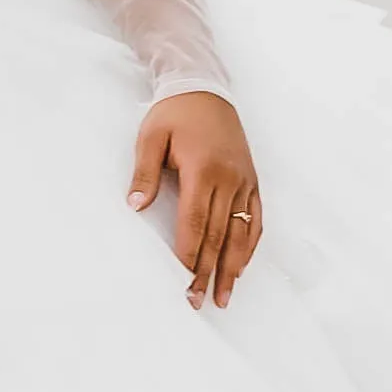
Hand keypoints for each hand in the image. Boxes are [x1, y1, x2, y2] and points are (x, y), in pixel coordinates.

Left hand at [126, 90, 262, 308]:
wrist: (205, 88)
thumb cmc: (174, 113)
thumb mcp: (150, 137)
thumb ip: (144, 173)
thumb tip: (136, 206)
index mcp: (204, 170)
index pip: (197, 224)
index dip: (190, 256)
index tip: (184, 282)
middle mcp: (230, 180)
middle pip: (219, 236)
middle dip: (208, 273)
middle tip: (198, 302)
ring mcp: (245, 181)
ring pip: (241, 233)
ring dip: (232, 268)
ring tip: (223, 296)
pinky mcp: (252, 180)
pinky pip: (256, 219)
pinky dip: (249, 245)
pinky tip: (241, 266)